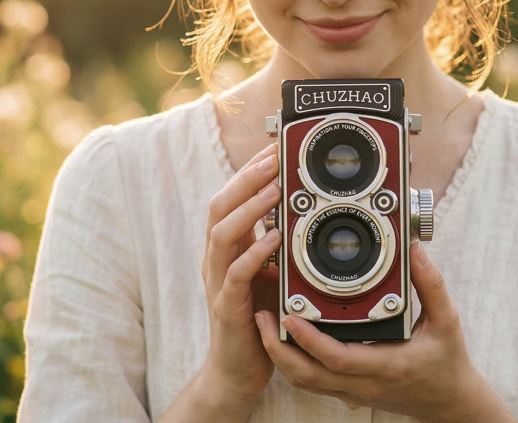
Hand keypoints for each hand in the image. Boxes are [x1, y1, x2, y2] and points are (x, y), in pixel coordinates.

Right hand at [198, 143, 283, 407]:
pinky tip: (273, 239)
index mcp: (226, 247)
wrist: (238, 368)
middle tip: (274, 159)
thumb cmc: (257, 317)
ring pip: (222, 233)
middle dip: (247, 178)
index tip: (274, 149)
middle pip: (220, 206)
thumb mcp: (268, 271)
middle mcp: (216, 259)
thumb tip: (301, 211)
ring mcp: (217, 282)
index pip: (230, 197)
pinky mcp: (227, 307)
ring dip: (250, 208)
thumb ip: (276, 243)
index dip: (249, 171)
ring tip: (276, 189)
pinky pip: (235, 274)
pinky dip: (254, 253)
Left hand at [254, 242, 513, 422]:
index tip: (290, 315)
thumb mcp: (447, 321)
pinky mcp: (349, 391)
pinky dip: (294, 361)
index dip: (309, 339)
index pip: (338, 358)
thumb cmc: (447, 362)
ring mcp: (354, 391)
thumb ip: (431, 284)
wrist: (449, 403)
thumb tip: (414, 249)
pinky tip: (286, 336)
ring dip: (280, 355)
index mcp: (386, 365)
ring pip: (304, 381)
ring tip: (266, 322)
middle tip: (262, 315)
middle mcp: (364, 383)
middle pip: (307, 376)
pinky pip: (313, 381)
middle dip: (278, 348)